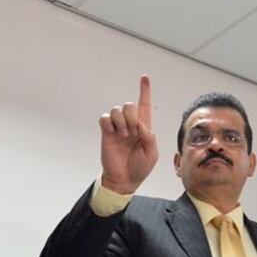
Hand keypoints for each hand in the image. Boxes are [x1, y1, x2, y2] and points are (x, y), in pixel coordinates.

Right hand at [99, 75, 157, 194]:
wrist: (124, 180)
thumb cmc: (139, 168)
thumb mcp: (152, 155)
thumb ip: (150, 138)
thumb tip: (141, 125)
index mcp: (144, 128)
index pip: (144, 105)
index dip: (144, 91)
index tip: (144, 77)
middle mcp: (130, 125)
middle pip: (129, 105)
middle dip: (132, 116)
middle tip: (132, 132)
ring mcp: (117, 128)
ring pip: (117, 109)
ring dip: (122, 121)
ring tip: (123, 135)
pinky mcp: (106, 132)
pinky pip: (105, 117)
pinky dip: (109, 122)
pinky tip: (113, 132)